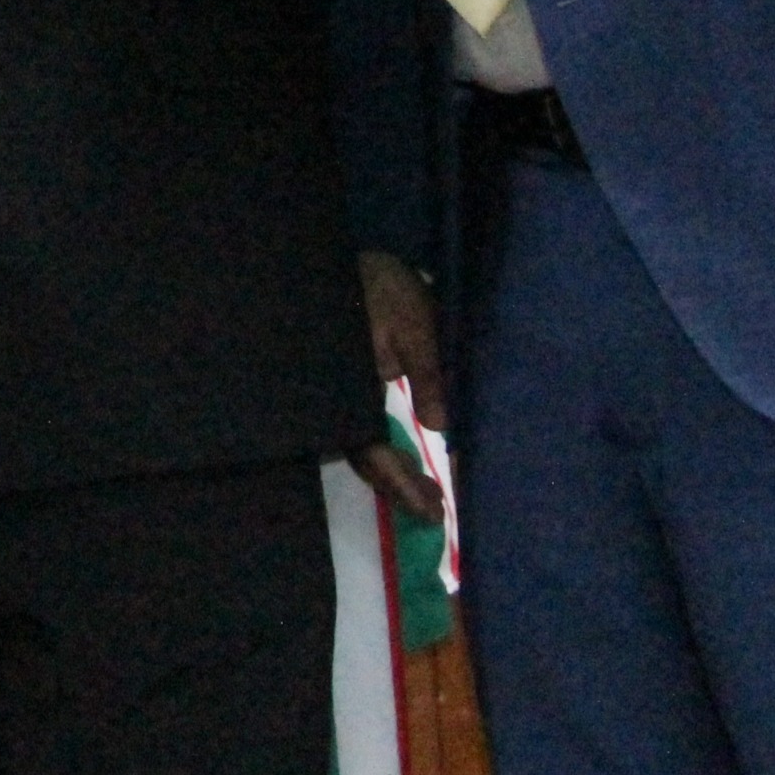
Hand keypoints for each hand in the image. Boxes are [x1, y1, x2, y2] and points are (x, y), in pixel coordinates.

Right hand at [352, 248, 447, 524]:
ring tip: (429, 493)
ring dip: (392, 473)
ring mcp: (333, 396)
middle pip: (362, 458)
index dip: (401, 484)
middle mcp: (334, 401)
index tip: (433, 512)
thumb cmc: (381, 288)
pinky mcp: (340, 388)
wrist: (340, 261)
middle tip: (435, 511)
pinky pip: (359, 430)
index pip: (374, 450)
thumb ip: (427, 373)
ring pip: (359, 447)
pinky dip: (384, 451)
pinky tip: (405, 457)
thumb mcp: (415, 323)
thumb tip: (441, 427)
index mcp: (349, 388)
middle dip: (397, 487)